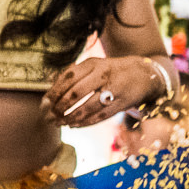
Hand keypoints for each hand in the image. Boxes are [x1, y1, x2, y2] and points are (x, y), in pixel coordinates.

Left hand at [40, 56, 156, 127]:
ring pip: (88, 108)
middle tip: (49, 116)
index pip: (68, 78)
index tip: (44, 103)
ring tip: (60, 123)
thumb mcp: (94, 66)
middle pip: (76, 93)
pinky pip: (100, 116)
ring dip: (71, 118)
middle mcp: (104, 75)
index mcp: (94, 64)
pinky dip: (85, 123)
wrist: (143, 75)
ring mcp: (114, 90)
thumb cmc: (111, 71)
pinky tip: (74, 125)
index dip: (54, 93)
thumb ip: (73, 76)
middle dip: (60, 107)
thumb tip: (50, 94)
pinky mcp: (121, 104)